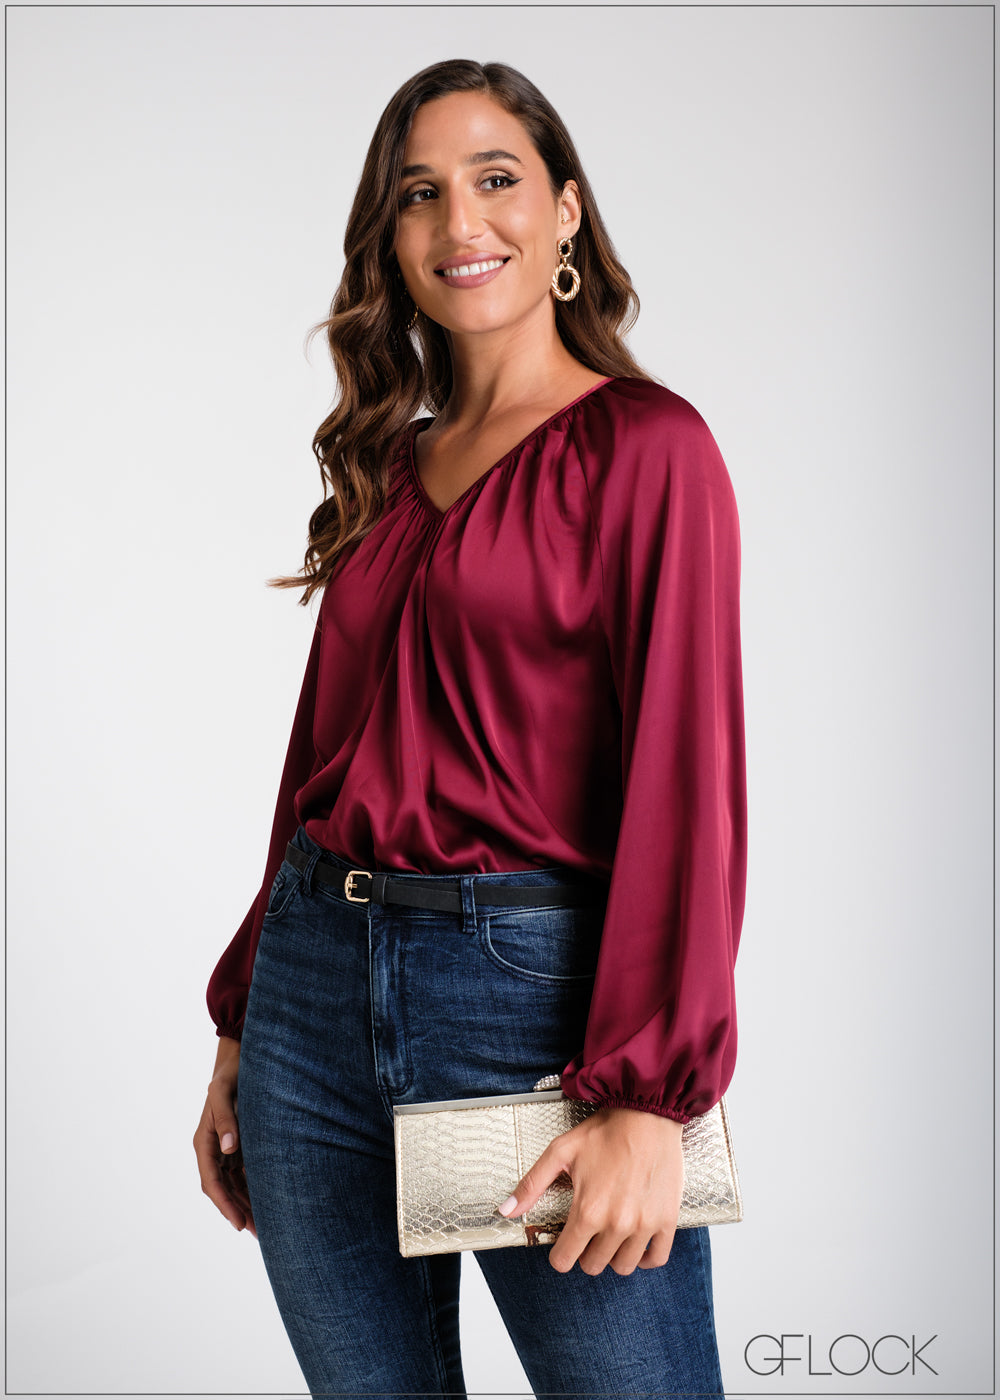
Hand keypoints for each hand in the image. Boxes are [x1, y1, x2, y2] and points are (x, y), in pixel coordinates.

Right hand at [193, 1035, 256, 1236]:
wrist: (240, 1060)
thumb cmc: (231, 1074)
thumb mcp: (223, 1093)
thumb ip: (226, 1120)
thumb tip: (228, 1150)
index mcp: (204, 1142)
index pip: (212, 1182)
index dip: (225, 1204)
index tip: (239, 1224)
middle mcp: (214, 1150)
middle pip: (224, 1191)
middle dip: (240, 1213)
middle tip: (261, 1235)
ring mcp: (227, 1151)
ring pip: (236, 1187)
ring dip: (249, 1206)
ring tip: (268, 1229)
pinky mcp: (240, 1147)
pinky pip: (246, 1175)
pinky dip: (255, 1190)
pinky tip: (270, 1205)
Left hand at [496, 1104, 683, 1274]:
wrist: (647, 1113)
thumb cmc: (604, 1131)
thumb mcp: (560, 1151)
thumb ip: (532, 1184)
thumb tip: (506, 1210)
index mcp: (588, 1211)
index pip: (564, 1260)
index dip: (559, 1253)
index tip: (564, 1242)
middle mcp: (616, 1224)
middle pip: (593, 1265)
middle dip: (585, 1253)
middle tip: (588, 1233)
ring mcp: (644, 1225)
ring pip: (623, 1267)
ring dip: (613, 1256)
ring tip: (610, 1236)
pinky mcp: (667, 1220)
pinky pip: (656, 1259)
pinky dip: (644, 1257)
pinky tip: (636, 1243)